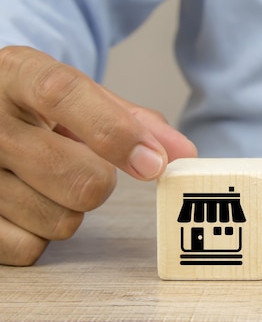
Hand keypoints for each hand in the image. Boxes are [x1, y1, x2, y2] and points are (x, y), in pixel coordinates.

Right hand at [0, 46, 196, 265]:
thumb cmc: (37, 109)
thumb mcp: (81, 98)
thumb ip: (134, 121)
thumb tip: (184, 153)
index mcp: (17, 73)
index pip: (63, 95)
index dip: (116, 132)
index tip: (153, 164)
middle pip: (79, 177)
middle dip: (101, 180)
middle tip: (83, 165)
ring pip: (59, 220)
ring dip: (70, 208)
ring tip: (45, 181)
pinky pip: (28, 248)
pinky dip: (39, 235)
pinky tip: (25, 205)